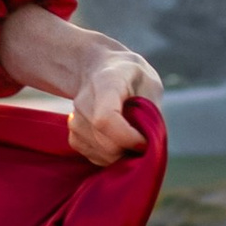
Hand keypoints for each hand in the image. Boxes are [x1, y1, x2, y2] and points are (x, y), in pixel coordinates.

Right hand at [65, 44, 160, 164]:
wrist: (99, 68)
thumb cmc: (131, 77)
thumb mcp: (150, 84)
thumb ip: (152, 112)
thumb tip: (151, 143)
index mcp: (106, 83)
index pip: (105, 119)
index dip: (127, 137)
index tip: (144, 141)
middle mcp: (84, 102)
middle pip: (103, 141)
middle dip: (128, 149)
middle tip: (144, 142)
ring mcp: (74, 120)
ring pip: (100, 154)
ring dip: (121, 154)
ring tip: (131, 137)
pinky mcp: (73, 136)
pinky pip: (94, 157)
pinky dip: (110, 156)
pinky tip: (118, 142)